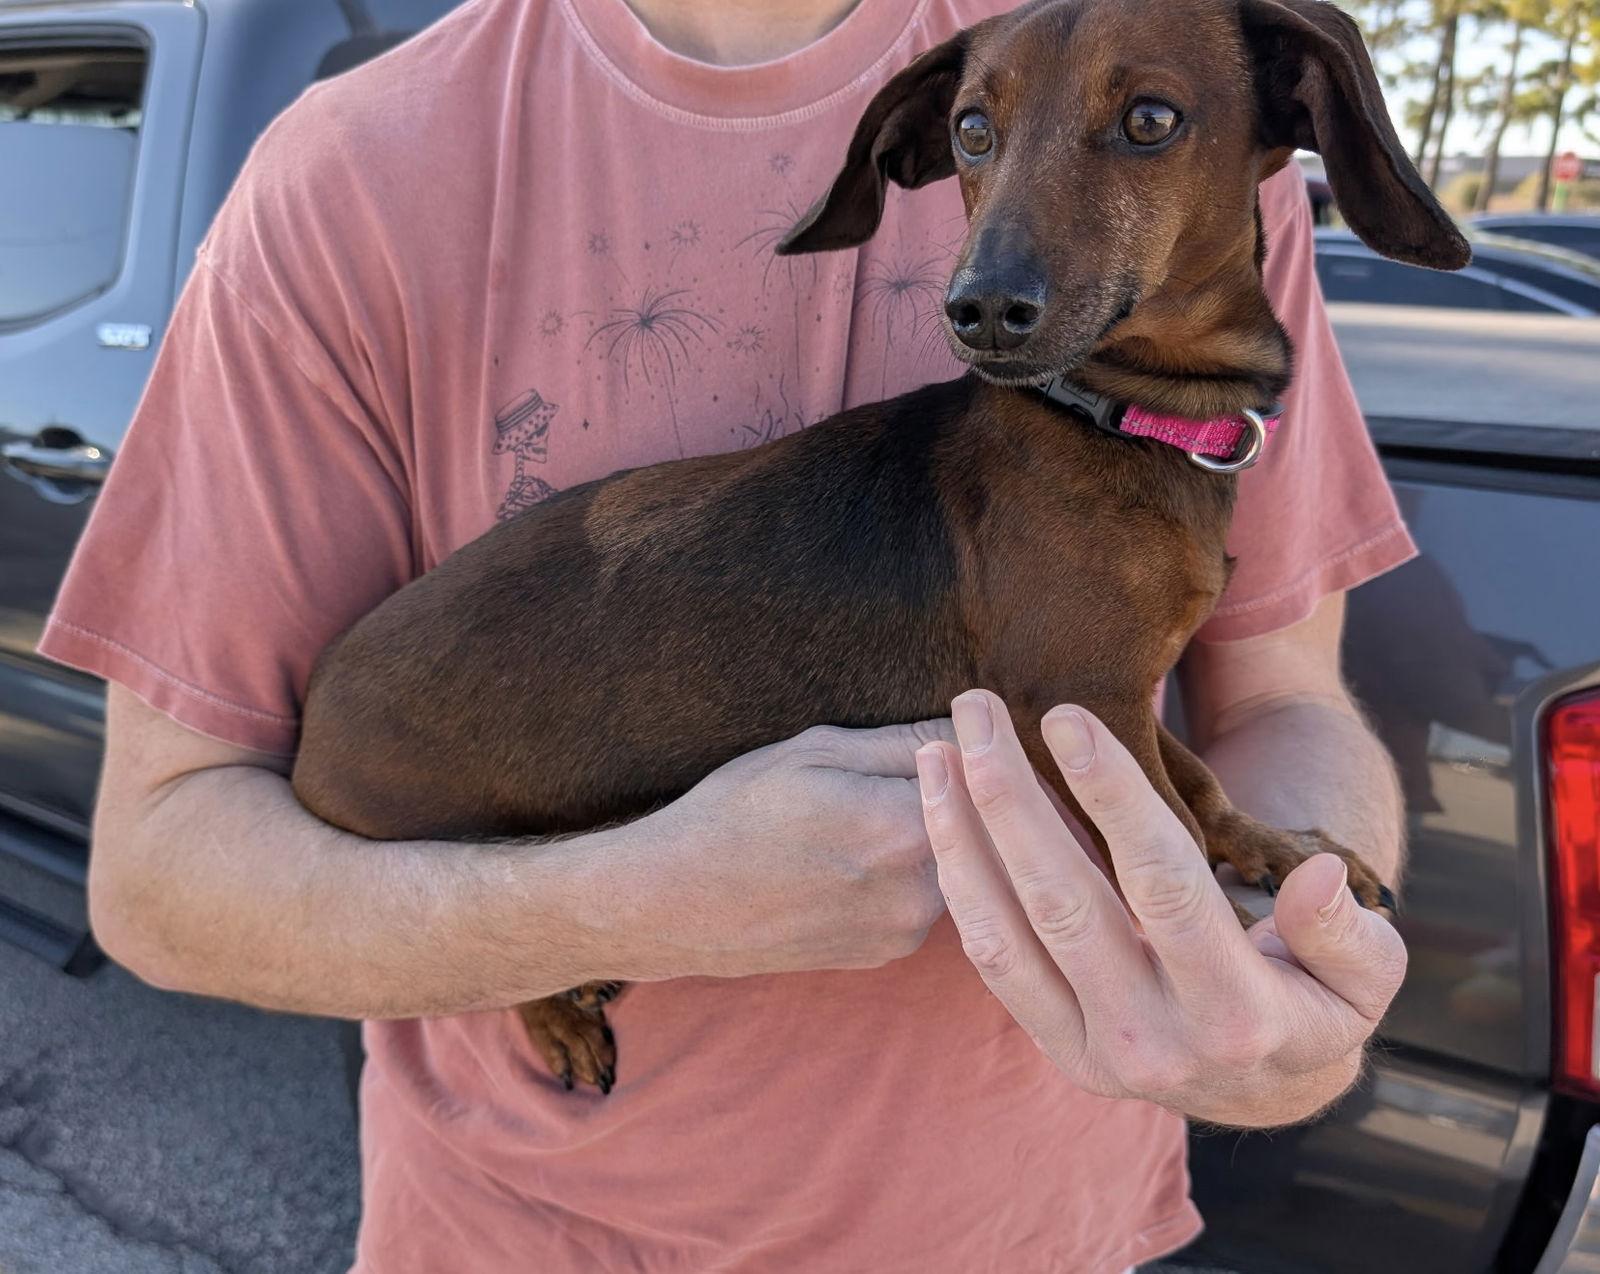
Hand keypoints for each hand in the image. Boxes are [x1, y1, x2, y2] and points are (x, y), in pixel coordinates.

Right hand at [610, 720, 951, 981]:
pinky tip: (860, 855)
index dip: (981, 745)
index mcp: (906, 830)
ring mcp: (907, 932)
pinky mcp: (890, 952)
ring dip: (942, 833)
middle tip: (924, 769)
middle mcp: (921, 892)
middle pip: (981, 825)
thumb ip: (907, 741)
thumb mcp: (817, 751)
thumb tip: (974, 728)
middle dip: (969, 792)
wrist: (678, 903)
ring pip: (957, 863)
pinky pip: (925, 895)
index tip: (973, 729)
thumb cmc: (738, 812)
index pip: (987, 773)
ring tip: (880, 812)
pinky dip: (911, 869)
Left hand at [916, 691, 1406, 1127]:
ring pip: (1004, 931)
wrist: (1257, 1089)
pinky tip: (939, 811)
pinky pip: (988, 957)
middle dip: (1009, 795)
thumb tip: (1314, 877)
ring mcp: (1089, 1048)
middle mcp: (1149, 1040)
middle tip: (975, 707)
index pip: (1164, 886)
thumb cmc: (1310, 1004)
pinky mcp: (1050, 1042)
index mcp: (1235, 1013)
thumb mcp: (1363, 976)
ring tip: (934, 750)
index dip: (1114, 797)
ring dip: (960, 834)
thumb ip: (1346, 931)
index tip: (1068, 717)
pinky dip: (957, 881)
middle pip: (1062, 902)